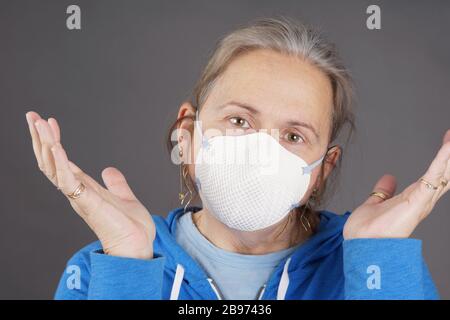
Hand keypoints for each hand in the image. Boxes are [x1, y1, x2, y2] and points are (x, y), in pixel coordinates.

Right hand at [25, 111, 154, 258]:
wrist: (137, 246)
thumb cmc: (130, 227)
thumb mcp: (123, 196)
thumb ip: (115, 183)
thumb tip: (108, 169)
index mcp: (83, 188)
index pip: (61, 160)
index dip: (54, 141)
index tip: (50, 122)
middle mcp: (77, 191)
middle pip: (51, 161)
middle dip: (40, 138)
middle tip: (32, 116)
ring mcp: (79, 197)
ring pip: (54, 167)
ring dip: (46, 144)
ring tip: (39, 124)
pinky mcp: (87, 203)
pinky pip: (68, 181)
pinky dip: (61, 163)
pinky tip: (56, 147)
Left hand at [344, 129, 449, 238]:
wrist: (361, 244)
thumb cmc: (366, 231)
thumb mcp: (376, 203)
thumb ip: (384, 191)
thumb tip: (390, 177)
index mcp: (412, 199)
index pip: (432, 176)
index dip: (441, 160)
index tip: (447, 142)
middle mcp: (421, 200)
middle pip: (443, 174)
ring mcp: (421, 201)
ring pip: (442, 173)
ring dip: (449, 155)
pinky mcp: (417, 201)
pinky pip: (432, 176)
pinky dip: (442, 160)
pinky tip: (448, 146)